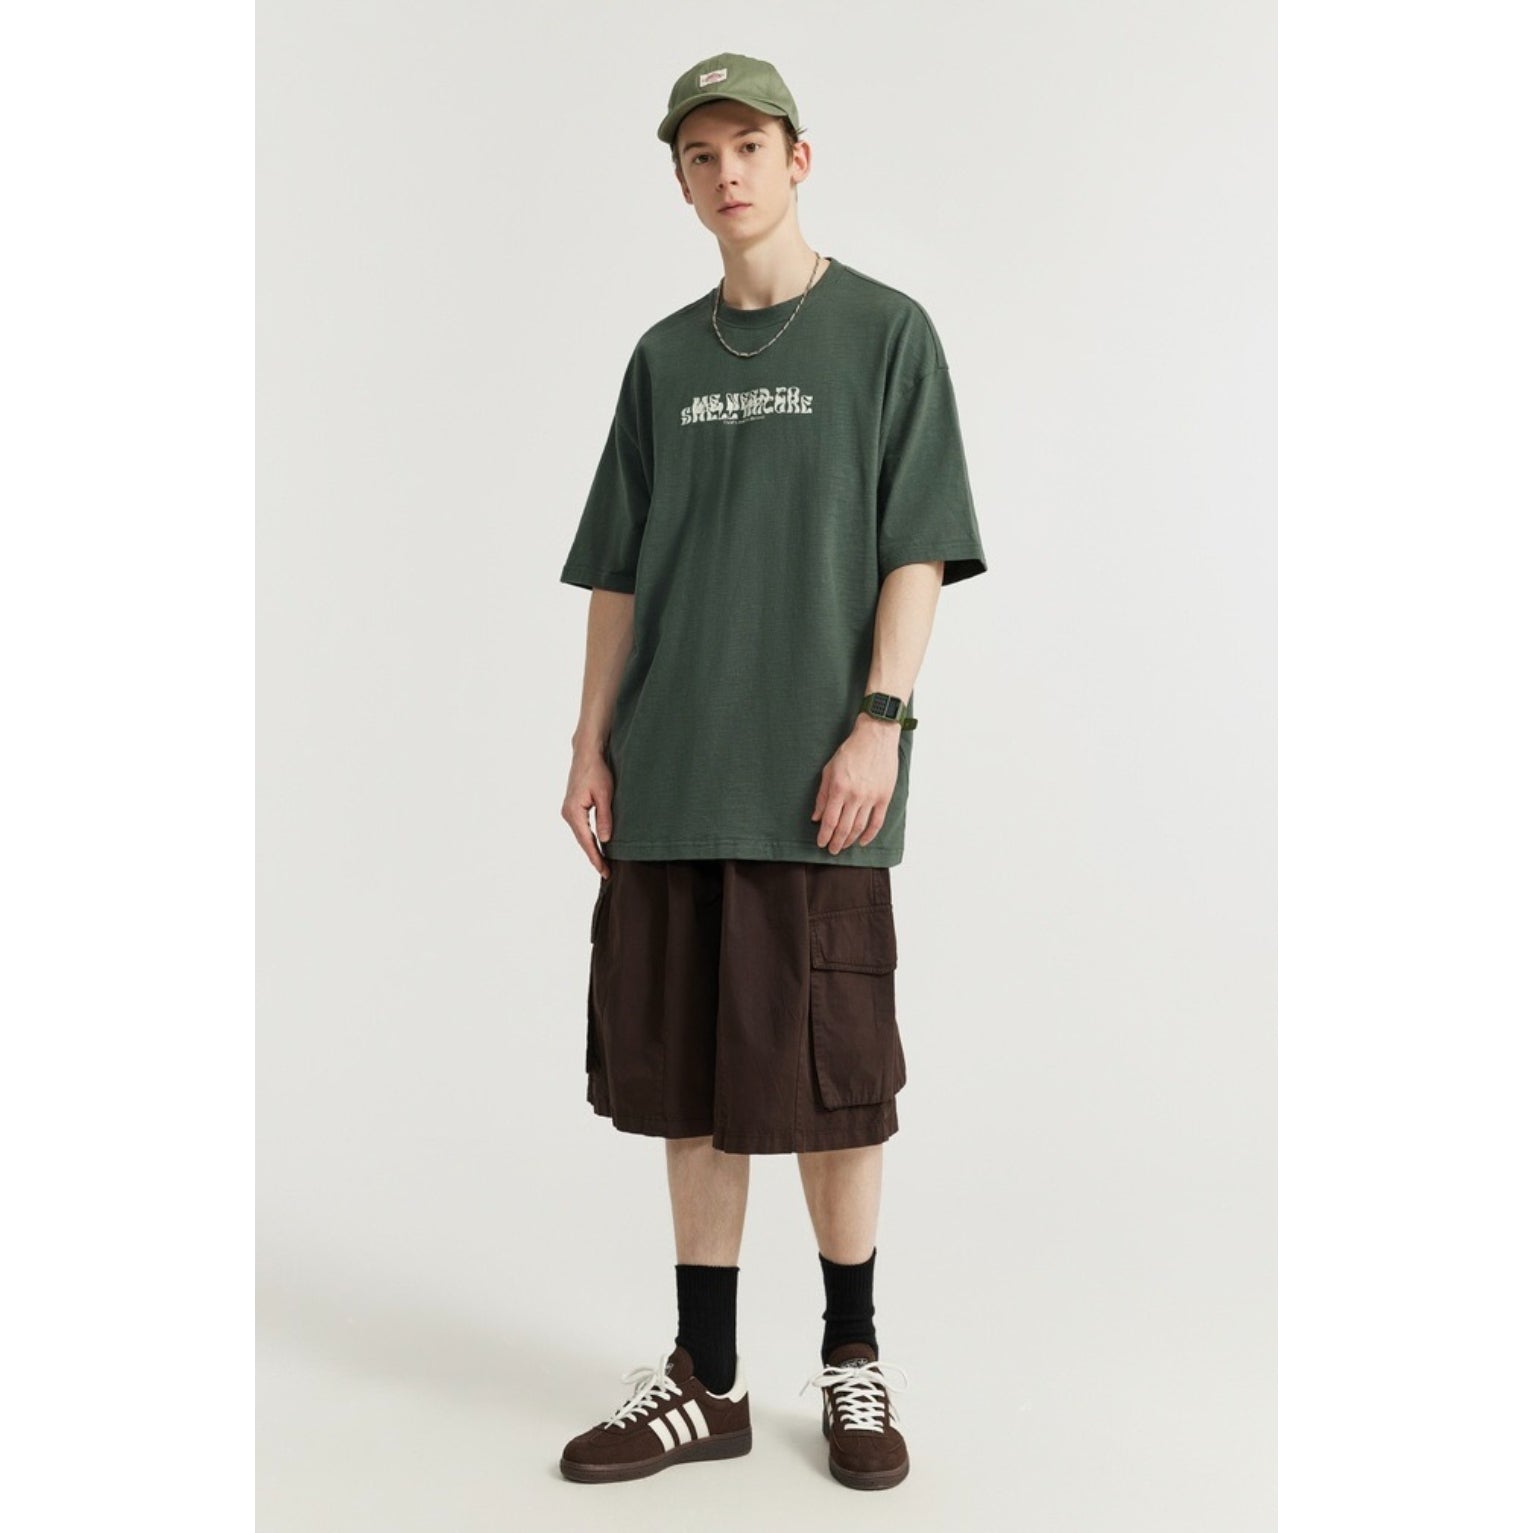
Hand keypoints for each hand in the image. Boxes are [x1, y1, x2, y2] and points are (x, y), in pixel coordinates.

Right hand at [563, 746, 613, 876]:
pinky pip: (581, 828)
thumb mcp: (605, 794)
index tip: (605, 870)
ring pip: (581, 835)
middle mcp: (568, 813)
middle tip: (607, 872)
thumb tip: (605, 840)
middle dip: (594, 857)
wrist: (587, 754)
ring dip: (592, 849)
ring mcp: (568, 811)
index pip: (586, 841)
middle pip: (582, 841)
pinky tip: (598, 845)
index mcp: (573, 812)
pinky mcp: (573, 808)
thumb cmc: (597, 771)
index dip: (596, 857)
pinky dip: (589, 838)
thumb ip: (604, 817)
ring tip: (604, 863)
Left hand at [811, 715, 900, 853]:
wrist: (876, 738)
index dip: (824, 835)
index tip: (821, 843)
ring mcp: (871, 798)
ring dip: (850, 840)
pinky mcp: (884, 797)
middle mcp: (855, 796)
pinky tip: (862, 841)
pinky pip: (877, 822)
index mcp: (839, 789)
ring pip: (859, 827)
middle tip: (832, 850)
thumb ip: (822, 796)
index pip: (830, 821)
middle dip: (836, 842)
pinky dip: (869, 835)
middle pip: (844, 828)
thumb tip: (816, 817)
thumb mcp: (829, 770)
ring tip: (843, 846)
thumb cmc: (850, 751)